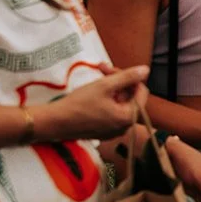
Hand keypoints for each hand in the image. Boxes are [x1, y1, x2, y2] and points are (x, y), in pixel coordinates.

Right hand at [30, 65, 147, 142]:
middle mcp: (125, 127)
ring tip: (96, 80)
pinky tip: (93, 94)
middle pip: (130, 97)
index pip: (141, 91)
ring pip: (120, 103)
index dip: (128, 77)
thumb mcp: (104, 85)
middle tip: (102, 69)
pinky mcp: (103, 131)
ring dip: (111, 89)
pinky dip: (106, 101)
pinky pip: (111, 113)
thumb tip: (145, 70)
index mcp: (129, 117)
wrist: (54, 122)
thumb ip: (127, 77)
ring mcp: (114, 131)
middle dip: (118, 81)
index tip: (111, 70)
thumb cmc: (78, 104)